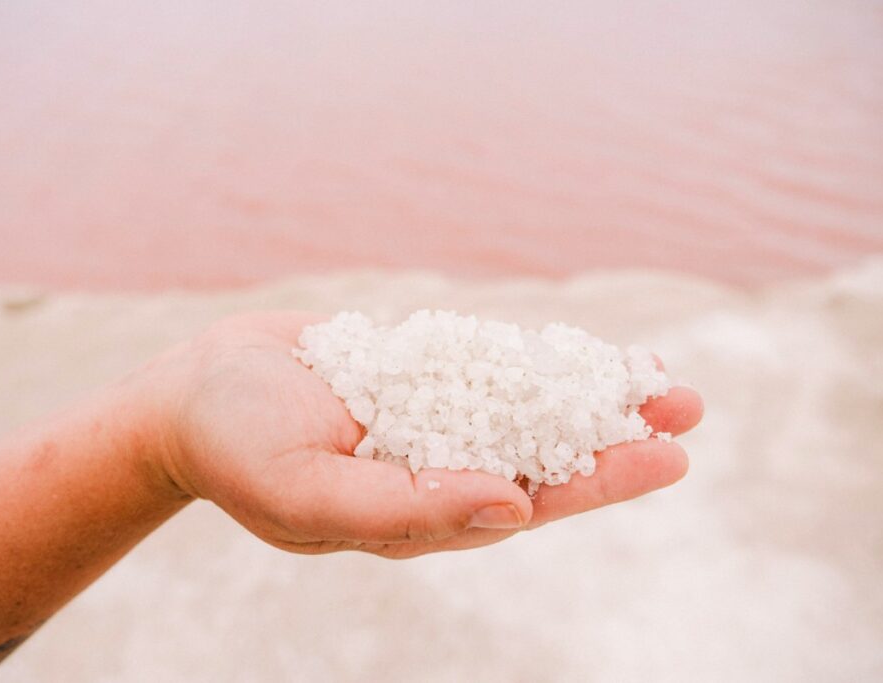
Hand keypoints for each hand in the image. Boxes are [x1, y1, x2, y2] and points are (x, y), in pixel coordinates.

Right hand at [148, 312, 702, 558]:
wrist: (194, 393)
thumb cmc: (237, 448)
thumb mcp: (307, 491)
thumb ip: (404, 511)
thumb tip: (512, 507)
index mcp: (420, 513)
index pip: (526, 504)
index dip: (597, 482)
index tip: (664, 457)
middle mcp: (435, 469)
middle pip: (544, 457)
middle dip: (615, 438)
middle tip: (688, 410)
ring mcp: (430, 420)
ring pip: (526, 410)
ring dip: (591, 395)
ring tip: (662, 380)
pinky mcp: (418, 376)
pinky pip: (489, 368)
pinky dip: (539, 361)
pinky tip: (586, 352)